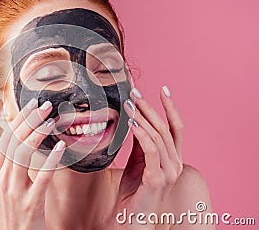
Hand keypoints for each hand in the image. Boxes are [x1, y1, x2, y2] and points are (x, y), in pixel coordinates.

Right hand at [0, 99, 65, 229]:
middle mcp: (0, 181)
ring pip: (22, 155)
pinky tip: (61, 148)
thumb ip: (11, 162)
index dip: (19, 120)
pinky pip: (41, 178)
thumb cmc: (14, 210)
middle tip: (46, 106)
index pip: (5, 139)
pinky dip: (51, 161)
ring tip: (51, 121)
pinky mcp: (29, 205)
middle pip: (13, 142)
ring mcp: (13, 194)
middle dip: (29, 121)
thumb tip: (23, 135)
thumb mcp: (6, 185)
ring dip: (38, 135)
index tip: (32, 105)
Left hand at [115, 86, 183, 228]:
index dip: (170, 108)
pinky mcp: (157, 179)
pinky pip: (151, 151)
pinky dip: (142, 134)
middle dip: (150, 107)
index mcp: (172, 158)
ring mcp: (168, 172)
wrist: (130, 219)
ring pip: (158, 137)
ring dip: (143, 117)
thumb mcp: (138, 161)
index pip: (175, 128)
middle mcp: (175, 163)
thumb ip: (141, 143)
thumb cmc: (133, 191)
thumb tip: (136, 120)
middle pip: (165, 128)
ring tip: (130, 104)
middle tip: (135, 92)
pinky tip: (131, 123)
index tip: (163, 89)